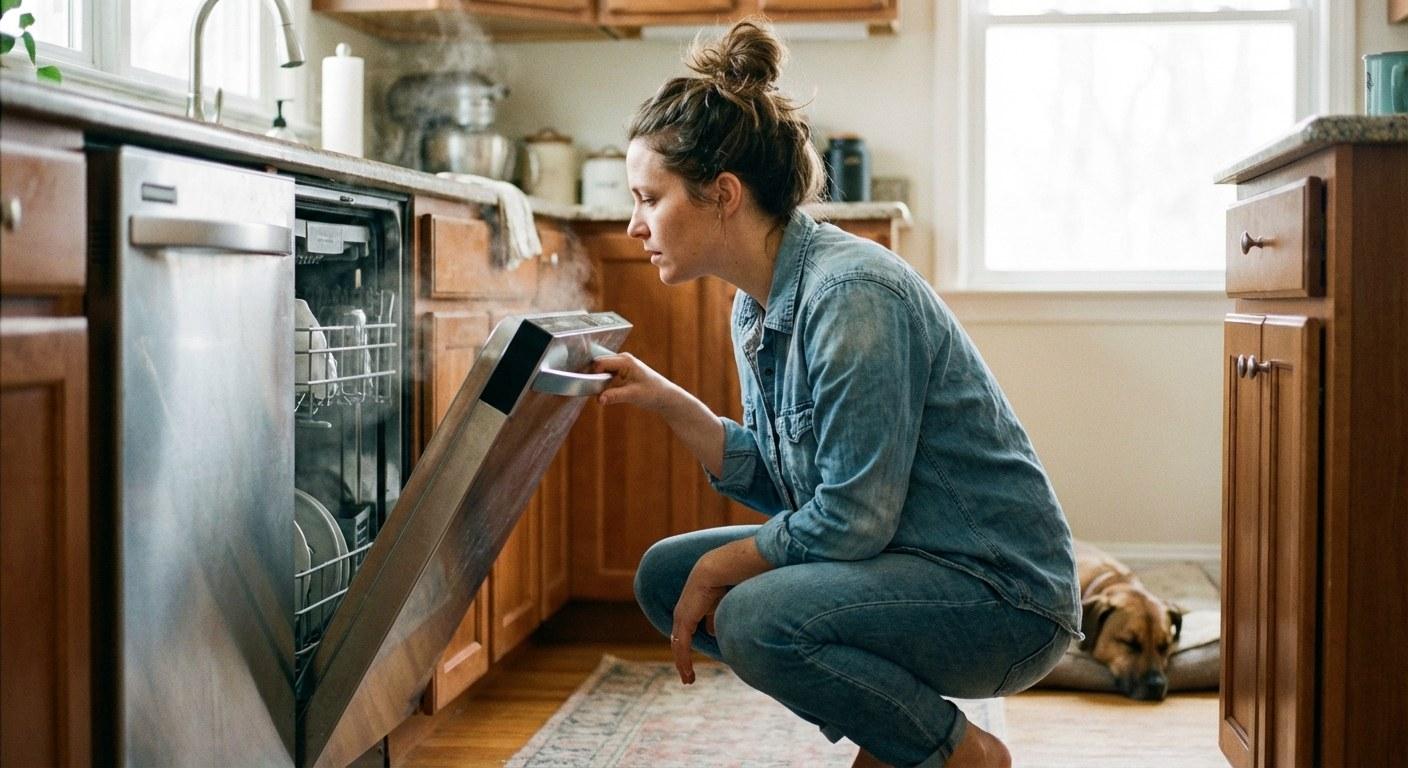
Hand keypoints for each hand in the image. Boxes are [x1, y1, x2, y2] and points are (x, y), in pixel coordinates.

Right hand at [591, 352, 684, 413]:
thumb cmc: (653, 393)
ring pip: (601, 369)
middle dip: (593, 376)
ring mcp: (622, 364)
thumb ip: (615, 396)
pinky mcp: (622, 371)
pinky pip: (606, 373)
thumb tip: (599, 399)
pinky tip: (601, 392)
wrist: (665, 396)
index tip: (588, 387)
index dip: (592, 374)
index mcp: (625, 360)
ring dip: (597, 379)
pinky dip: (602, 381)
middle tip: (589, 391)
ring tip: (594, 392)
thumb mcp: (633, 395)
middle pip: (599, 364)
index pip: (600, 363)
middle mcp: (623, 359)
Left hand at [671, 565, 728, 684]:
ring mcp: (681, 618)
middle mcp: (681, 615)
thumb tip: (712, 632)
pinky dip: (684, 660)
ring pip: (678, 647)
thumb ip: (713, 619)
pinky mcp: (684, 621)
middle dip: (682, 661)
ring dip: (683, 664)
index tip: (691, 663)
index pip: (684, 634)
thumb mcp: (717, 607)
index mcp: (688, 610)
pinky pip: (682, 645)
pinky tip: (687, 671)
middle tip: (687, 677)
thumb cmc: (721, 583)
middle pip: (678, 643)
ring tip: (688, 679)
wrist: (716, 571)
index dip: (686, 650)